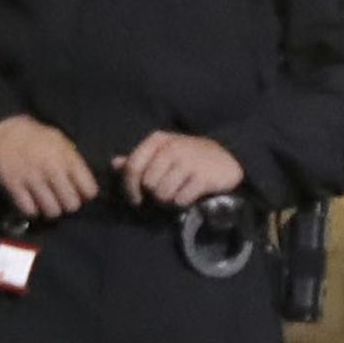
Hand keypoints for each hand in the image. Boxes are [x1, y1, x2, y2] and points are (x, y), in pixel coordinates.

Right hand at [0, 115, 100, 219]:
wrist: (6, 130)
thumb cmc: (39, 139)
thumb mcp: (63, 144)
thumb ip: (75, 165)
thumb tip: (87, 190)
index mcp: (68, 159)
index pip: (89, 190)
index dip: (86, 195)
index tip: (80, 194)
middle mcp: (52, 169)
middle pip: (72, 204)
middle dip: (69, 205)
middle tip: (63, 200)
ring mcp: (32, 177)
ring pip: (52, 211)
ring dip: (51, 210)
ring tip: (48, 203)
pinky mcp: (14, 184)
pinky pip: (29, 209)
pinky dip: (32, 209)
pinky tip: (32, 202)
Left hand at [114, 131, 246, 207]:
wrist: (228, 157)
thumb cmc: (189, 156)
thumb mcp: (163, 152)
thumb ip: (139, 159)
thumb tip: (115, 164)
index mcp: (158, 140)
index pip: (133, 167)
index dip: (129, 187)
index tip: (135, 199)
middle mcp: (172, 148)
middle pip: (148, 184)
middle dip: (154, 194)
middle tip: (166, 192)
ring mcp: (189, 161)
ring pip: (163, 193)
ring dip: (168, 200)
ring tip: (177, 194)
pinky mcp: (203, 177)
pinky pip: (181, 199)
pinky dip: (183, 202)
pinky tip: (189, 196)